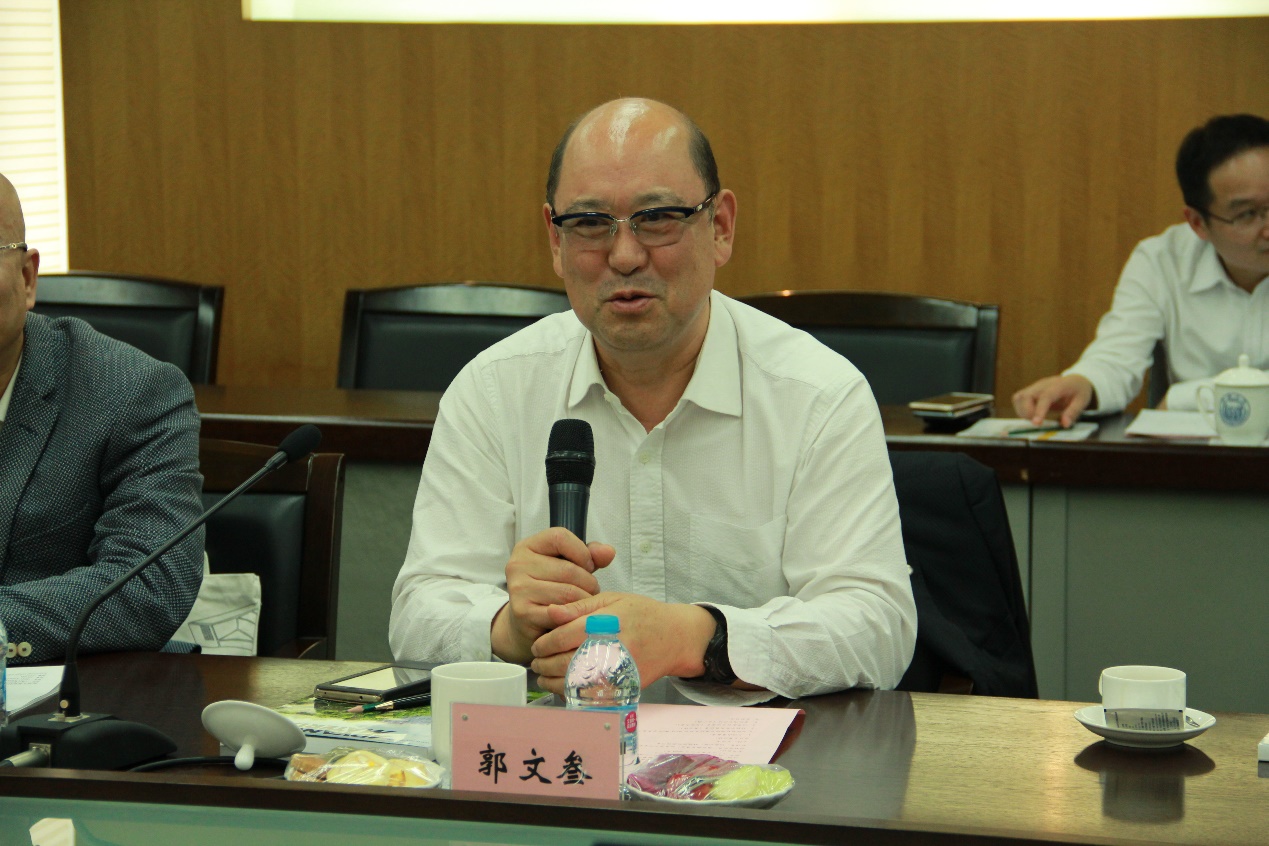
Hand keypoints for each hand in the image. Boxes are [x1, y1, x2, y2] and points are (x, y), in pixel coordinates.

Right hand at [490, 528, 614, 664]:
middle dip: (589, 583)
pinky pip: (561, 613)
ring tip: (584, 604)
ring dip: (584, 601)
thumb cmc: (550, 589)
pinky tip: (574, 617)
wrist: (524, 623)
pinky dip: (574, 616)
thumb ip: (589, 555)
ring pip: (568, 593)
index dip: (582, 552)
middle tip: (591, 592)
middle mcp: (517, 565)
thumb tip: (609, 552)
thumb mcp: (567, 565)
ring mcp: (519, 589)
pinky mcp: (523, 613)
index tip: (588, 566)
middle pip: (568, 569)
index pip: (560, 537)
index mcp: (526, 547)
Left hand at [528, 593, 714, 695]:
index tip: (537, 644)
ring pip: (575, 683)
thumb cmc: (642, 615)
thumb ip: (579, 606)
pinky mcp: (623, 688)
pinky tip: (563, 686)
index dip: (544, 642)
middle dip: (544, 663)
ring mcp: (618, 672)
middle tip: (536, 661)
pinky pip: (591, 697)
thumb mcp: (612, 600)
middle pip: (565, 661)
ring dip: (552, 681)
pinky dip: (572, 694)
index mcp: (607, 624)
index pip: (564, 636)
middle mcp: (612, 649)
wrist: (675, 638)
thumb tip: (550, 612)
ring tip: (543, 676)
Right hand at [1011, 374, 1094, 427]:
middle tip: (1038, 422)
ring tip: (1035, 418)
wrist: (1074, 381)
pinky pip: (1018, 399)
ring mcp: (1034, 387)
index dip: (1039, 410)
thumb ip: (1073, 412)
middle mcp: (1042, 385)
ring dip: (1022, 411)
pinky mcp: (1029, 391)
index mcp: (1058, 386)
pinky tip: (1031, 414)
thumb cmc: (1079, 391)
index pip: (1045, 396)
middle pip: (1026, 396)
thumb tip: (1064, 424)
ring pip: (1018, 398)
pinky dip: (1020, 409)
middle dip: (1027, 412)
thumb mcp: (1082, 401)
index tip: (1036, 423)